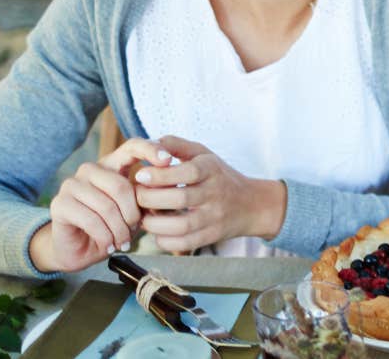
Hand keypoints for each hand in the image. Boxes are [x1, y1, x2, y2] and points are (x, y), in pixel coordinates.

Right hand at [30, 138, 170, 271]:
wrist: (81, 250)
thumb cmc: (114, 227)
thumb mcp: (137, 210)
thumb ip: (149, 197)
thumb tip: (170, 187)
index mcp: (112, 165)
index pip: (132, 146)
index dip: (150, 150)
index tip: (168, 161)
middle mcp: (90, 170)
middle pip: (121, 186)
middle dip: (132, 215)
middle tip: (134, 232)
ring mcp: (72, 184)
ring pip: (106, 206)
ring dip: (119, 230)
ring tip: (122, 242)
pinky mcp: (60, 204)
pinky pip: (91, 220)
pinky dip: (105, 237)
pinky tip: (109, 245)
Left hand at [133, 135, 285, 252]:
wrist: (251, 205)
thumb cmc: (219, 176)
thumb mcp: (203, 154)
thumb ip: (176, 145)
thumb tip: (151, 144)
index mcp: (212, 170)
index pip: (188, 172)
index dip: (161, 175)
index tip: (140, 175)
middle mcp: (216, 193)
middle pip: (180, 199)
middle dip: (150, 198)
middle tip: (137, 196)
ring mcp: (215, 217)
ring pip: (181, 226)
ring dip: (154, 223)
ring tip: (144, 216)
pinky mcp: (211, 236)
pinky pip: (184, 243)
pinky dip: (164, 240)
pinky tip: (158, 231)